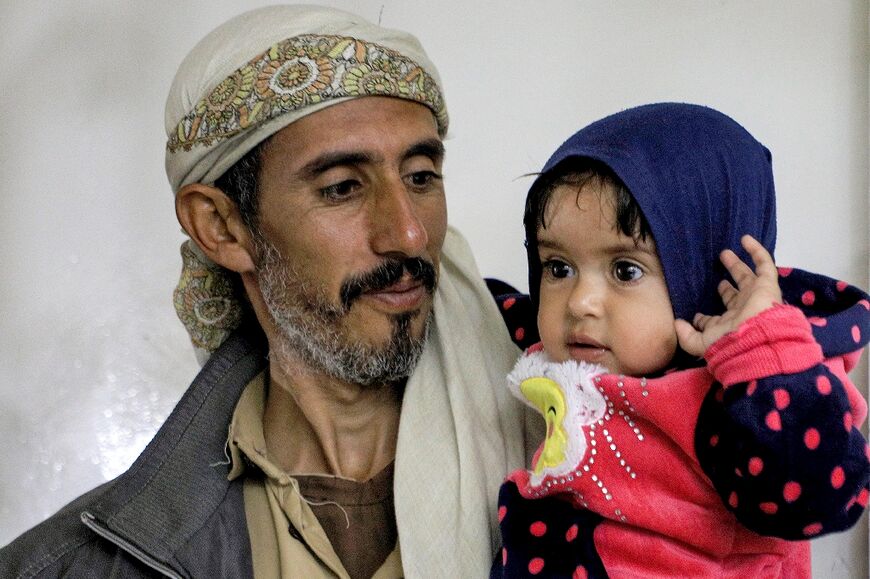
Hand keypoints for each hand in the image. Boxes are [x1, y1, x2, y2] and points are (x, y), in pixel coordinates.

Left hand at [675, 235, 782, 356]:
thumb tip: (676, 324)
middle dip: (724, 284)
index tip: (695, 314)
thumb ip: (686, 335)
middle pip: (732, 294)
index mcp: (727, 326)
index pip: (715, 320)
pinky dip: (757, 251)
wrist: (756, 337)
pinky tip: (745, 239)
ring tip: (725, 252)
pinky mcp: (767, 285)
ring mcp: (756, 297)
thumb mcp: (700, 343)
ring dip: (736, 265)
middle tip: (711, 278)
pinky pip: (765, 264)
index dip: (704, 317)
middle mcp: (742, 311)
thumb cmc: (728, 341)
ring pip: (746, 277)